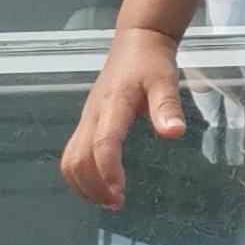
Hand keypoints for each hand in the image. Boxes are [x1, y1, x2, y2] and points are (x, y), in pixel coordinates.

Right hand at [61, 23, 188, 207]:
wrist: (136, 42)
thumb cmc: (151, 62)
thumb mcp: (165, 79)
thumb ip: (168, 106)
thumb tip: (174, 133)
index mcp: (113, 104)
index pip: (103, 143)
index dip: (108, 171)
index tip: (120, 192)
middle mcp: (93, 115)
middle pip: (78, 158)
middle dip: (93, 186)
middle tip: (117, 202)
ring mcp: (86, 120)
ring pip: (70, 160)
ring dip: (84, 185)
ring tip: (108, 199)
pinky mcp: (86, 123)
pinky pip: (73, 155)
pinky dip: (81, 176)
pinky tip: (101, 185)